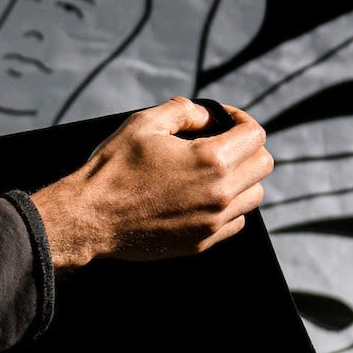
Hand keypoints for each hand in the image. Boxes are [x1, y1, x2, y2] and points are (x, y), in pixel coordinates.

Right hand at [29, 98, 270, 267]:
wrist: (90, 217)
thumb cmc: (113, 168)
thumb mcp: (144, 124)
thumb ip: (183, 110)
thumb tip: (206, 115)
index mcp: (210, 160)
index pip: (255, 134)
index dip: (241, 119)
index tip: (224, 120)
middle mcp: (220, 193)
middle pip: (263, 164)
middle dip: (246, 147)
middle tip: (221, 142)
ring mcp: (213, 222)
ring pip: (255, 195)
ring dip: (241, 178)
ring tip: (211, 170)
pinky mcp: (202, 242)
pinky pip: (237, 221)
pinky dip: (229, 206)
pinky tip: (202, 195)